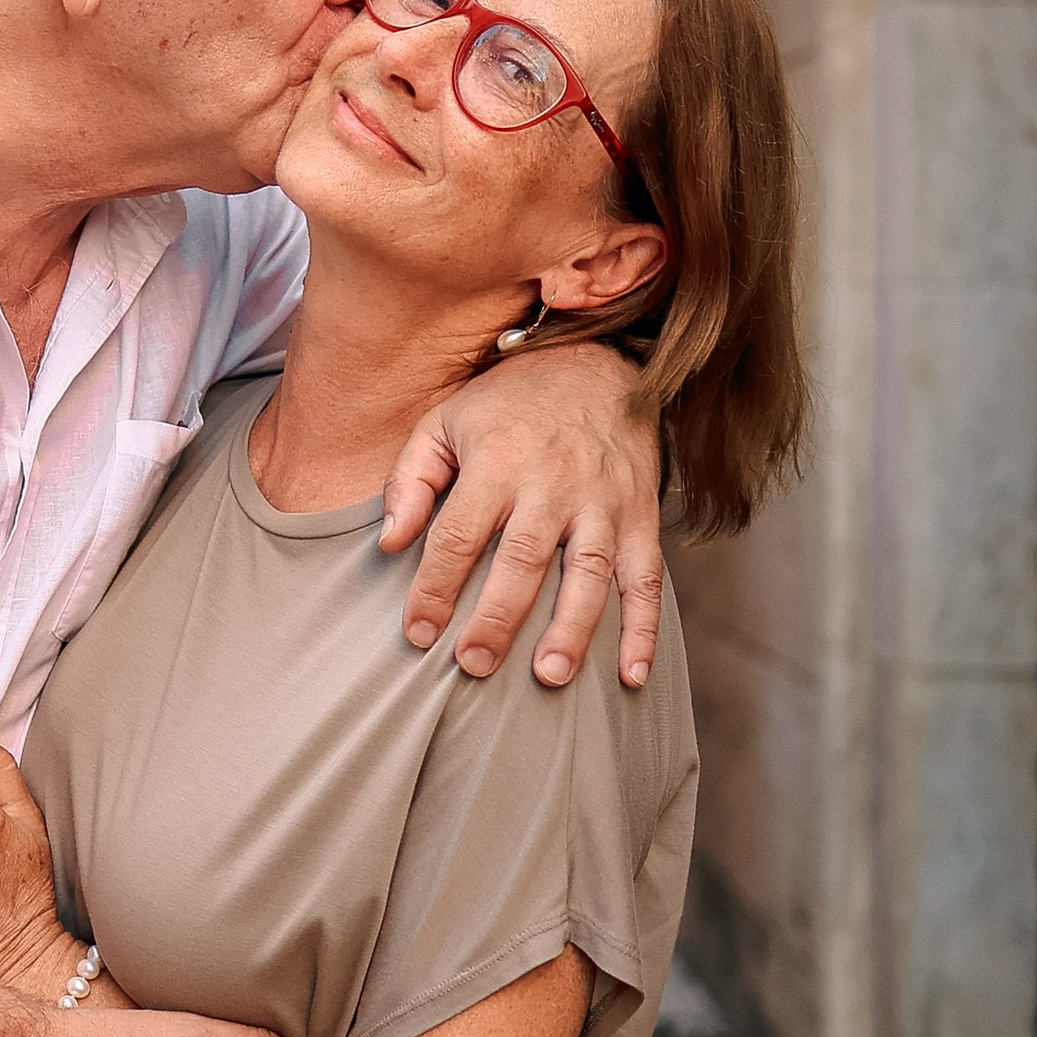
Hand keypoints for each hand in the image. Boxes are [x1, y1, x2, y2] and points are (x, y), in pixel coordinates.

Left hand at [380, 343, 663, 690]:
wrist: (597, 360)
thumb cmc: (508, 403)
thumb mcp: (444, 422)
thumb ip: (411, 481)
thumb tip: (389, 543)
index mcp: (496, 460)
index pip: (457, 536)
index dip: (434, 589)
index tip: (418, 634)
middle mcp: (552, 481)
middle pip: (522, 559)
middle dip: (496, 618)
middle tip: (473, 665)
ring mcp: (603, 500)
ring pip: (589, 571)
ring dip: (571, 629)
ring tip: (549, 676)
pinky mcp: (642, 513)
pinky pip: (647, 576)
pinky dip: (644, 628)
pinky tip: (632, 674)